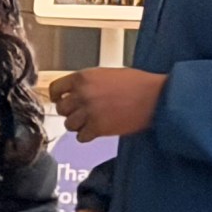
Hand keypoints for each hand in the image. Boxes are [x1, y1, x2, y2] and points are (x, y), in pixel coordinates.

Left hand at [49, 67, 165, 139]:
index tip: (60, 100)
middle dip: (71, 112)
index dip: (57, 96)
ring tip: (92, 121)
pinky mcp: (97, 128)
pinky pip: (81, 137)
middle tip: (82, 113)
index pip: (56, 89)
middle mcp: (83, 94)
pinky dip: (87, 136)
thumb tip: (75, 92)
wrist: (155, 97)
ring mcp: (89, 112)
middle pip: (61, 109)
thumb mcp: (108, 74)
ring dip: (78, 125)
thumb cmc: (137, 83)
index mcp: (84, 77)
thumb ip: (88, 83)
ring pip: (69, 125)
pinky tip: (97, 130)